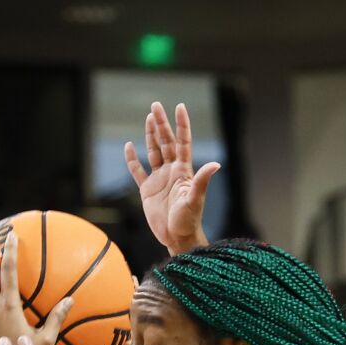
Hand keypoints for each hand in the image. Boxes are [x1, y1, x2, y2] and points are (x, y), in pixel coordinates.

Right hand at [125, 102, 218, 254]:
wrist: (177, 237)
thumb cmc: (189, 220)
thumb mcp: (195, 199)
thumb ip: (202, 181)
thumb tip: (216, 164)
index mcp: (183, 171)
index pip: (182, 142)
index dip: (181, 125)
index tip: (179, 107)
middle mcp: (171, 171)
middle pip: (166, 142)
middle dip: (161, 123)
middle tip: (155, 105)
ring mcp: (159, 179)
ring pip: (153, 151)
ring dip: (151, 135)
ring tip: (149, 118)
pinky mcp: (147, 190)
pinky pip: (138, 171)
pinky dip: (132, 159)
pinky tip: (129, 146)